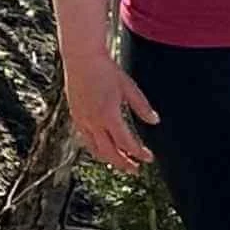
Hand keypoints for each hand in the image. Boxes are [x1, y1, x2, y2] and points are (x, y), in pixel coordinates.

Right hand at [63, 51, 158, 173]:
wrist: (81, 59)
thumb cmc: (107, 71)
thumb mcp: (130, 87)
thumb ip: (142, 107)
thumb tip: (155, 121)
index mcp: (109, 115)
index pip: (126, 143)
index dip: (138, 153)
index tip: (148, 159)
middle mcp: (93, 121)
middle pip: (109, 151)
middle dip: (123, 163)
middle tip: (135, 170)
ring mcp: (82, 120)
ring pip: (95, 148)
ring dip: (109, 159)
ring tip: (121, 163)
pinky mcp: (75, 116)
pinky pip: (85, 139)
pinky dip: (96, 148)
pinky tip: (104, 149)